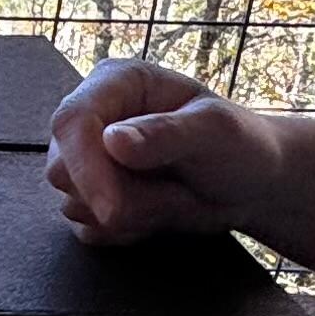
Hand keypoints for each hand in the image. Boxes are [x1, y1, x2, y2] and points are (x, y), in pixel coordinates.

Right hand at [46, 59, 283, 245]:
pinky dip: (124, 233)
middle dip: (121, 196)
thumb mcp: (216, 131)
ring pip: (75, 205)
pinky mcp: (90, 195)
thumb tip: (112, 140)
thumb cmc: (240, 146)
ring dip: (131, 215)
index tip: (112, 209)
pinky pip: (86, 228)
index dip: (84, 167)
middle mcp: (93, 117)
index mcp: (116, 82)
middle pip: (64, 170)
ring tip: (174, 196)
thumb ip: (167, 133)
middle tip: (177, 191)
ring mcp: (87, 159)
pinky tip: (157, 214)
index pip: (71, 121)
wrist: (250, 184)